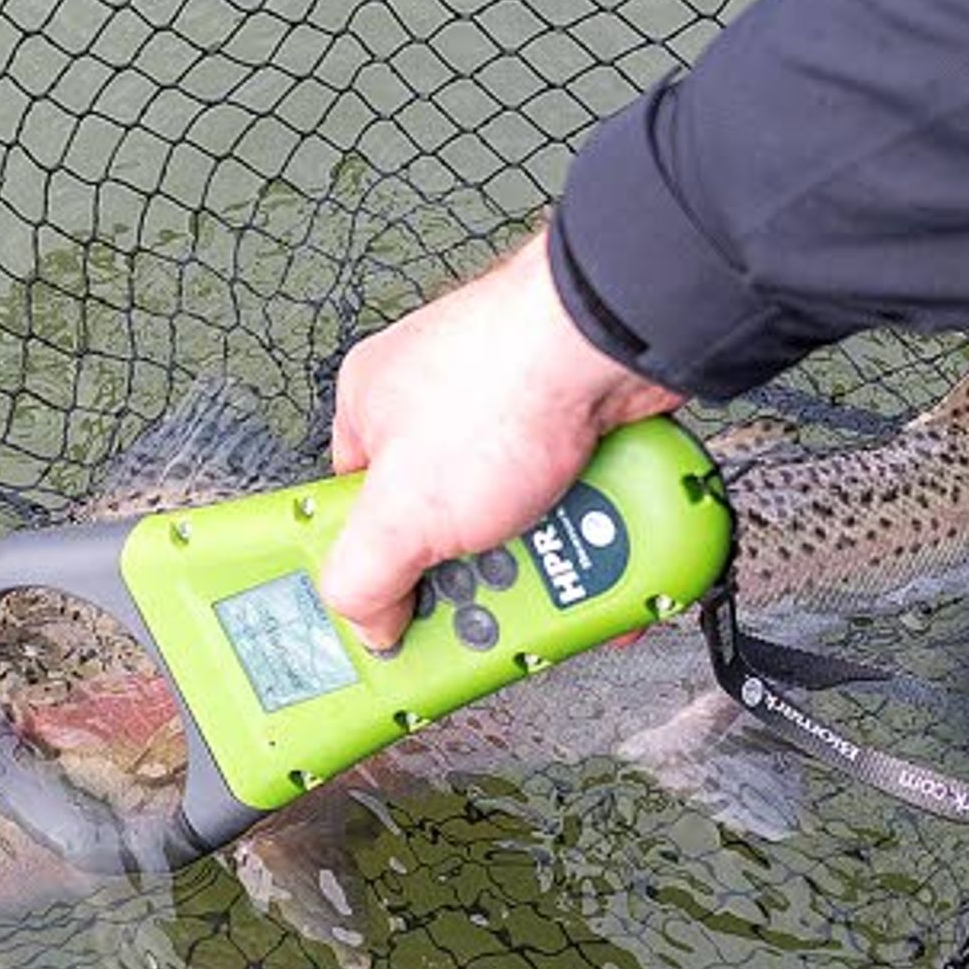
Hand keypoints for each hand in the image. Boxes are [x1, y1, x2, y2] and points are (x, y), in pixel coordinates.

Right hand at [316, 226, 682, 650]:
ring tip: (564, 568)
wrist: (611, 345)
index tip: (402, 623)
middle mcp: (443, 412)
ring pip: (522, 526)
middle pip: (446, 532)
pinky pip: (581, 507)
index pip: (356, 517)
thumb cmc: (507, 382)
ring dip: (549, 563)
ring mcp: (516, 420)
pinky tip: (606, 550)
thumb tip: (367, 622)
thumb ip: (366, 575)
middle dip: (480, 577)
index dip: (380, 574)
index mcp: (374, 412)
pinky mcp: (581, 431)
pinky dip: (595, 536)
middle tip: (499, 604)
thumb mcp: (404, 512)